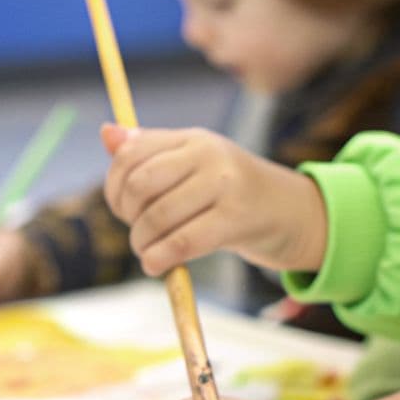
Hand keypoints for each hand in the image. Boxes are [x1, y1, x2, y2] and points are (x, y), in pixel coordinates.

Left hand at [101, 124, 327, 276]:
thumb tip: (107, 133)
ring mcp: (225, 185)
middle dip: (127, 216)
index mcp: (193, 138)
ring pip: (158, 216)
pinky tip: (156, 265)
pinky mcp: (236, 219)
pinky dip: (160, 258)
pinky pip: (183, 242)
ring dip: (142, 242)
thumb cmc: (233, 192)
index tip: (122, 209)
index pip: (132, 153)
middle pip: (141, 184)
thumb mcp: (194, 165)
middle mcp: (209, 154)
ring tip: (147, 253)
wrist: (292, 213)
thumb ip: (151, 152)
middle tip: (137, 234)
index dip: (114, 185)